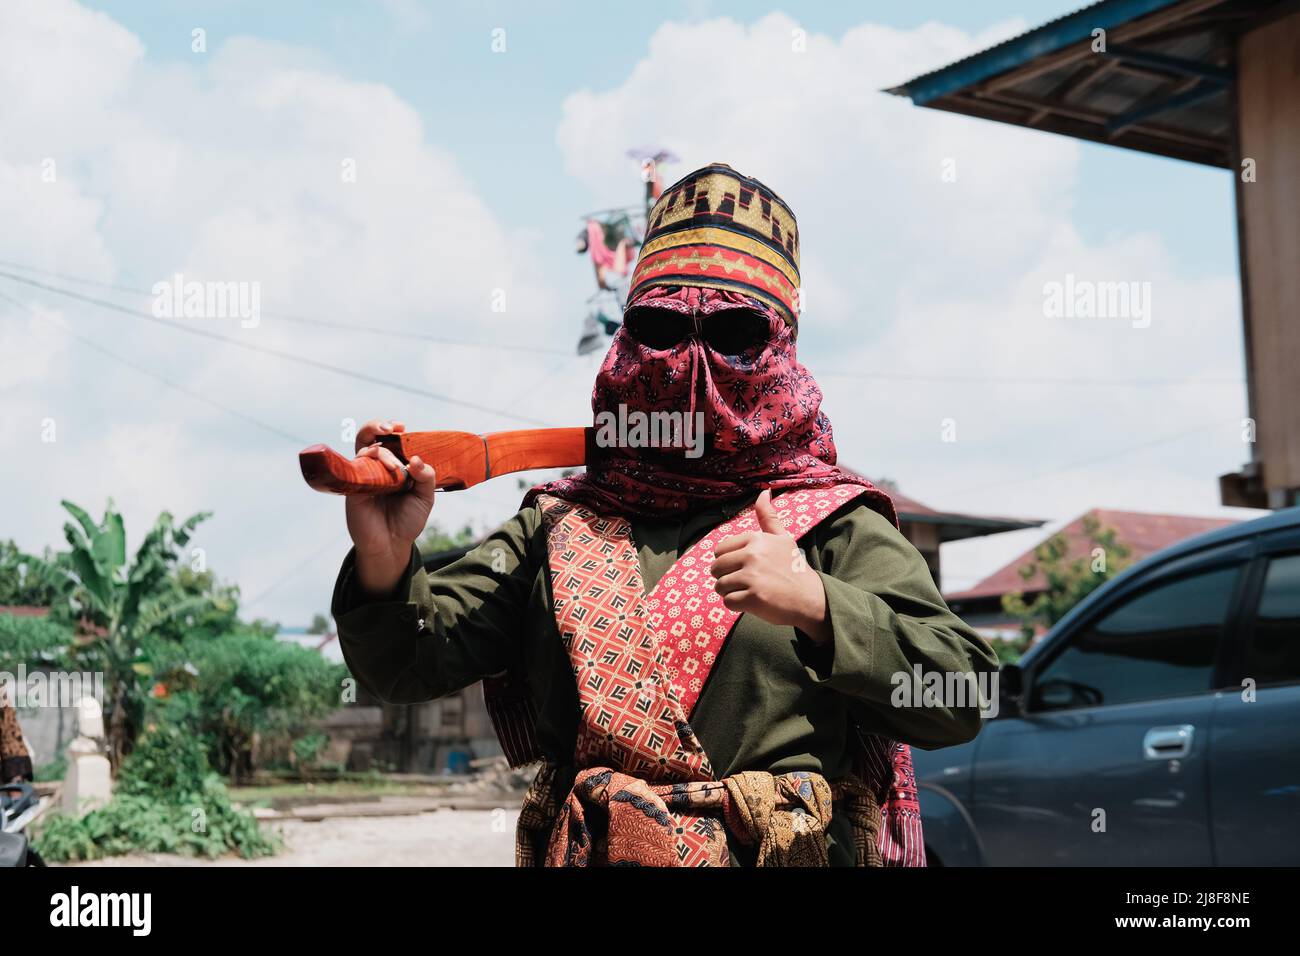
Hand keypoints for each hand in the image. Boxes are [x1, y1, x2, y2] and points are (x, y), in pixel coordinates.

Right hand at [344, 419, 437, 597]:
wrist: (392, 545)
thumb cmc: (407, 520)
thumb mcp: (425, 497)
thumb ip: (426, 477)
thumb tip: (416, 460)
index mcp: (394, 466)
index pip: (390, 440)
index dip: (392, 429)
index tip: (402, 426)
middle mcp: (377, 467)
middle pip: (368, 436)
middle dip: (377, 426)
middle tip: (392, 428)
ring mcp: (364, 476)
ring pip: (365, 450)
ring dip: (383, 453)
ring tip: (397, 469)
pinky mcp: (353, 488)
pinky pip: (356, 468)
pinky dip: (369, 464)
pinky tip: (384, 473)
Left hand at [709, 489, 831, 643]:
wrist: (811, 598)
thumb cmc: (794, 568)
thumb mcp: (783, 538)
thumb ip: (768, 517)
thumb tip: (764, 491)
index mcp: (756, 539)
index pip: (719, 550)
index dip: (728, 561)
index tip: (744, 566)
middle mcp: (752, 555)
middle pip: (716, 568)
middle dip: (726, 577)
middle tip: (746, 581)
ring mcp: (752, 577)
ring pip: (719, 585)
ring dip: (731, 592)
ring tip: (750, 591)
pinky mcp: (752, 598)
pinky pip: (727, 601)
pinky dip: (737, 605)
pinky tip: (753, 602)